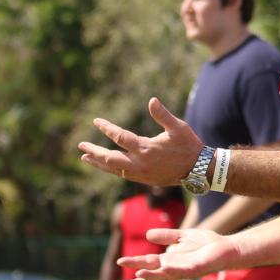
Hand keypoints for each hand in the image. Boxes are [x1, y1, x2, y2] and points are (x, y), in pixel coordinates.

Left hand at [78, 98, 203, 185]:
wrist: (199, 170)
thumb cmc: (189, 146)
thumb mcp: (178, 127)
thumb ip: (163, 115)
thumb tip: (151, 100)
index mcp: (146, 149)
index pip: (120, 137)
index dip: (106, 128)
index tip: (96, 121)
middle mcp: (140, 164)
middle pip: (110, 158)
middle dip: (94, 151)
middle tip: (80, 145)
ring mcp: (141, 174)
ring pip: (113, 169)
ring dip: (98, 163)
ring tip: (85, 157)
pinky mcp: (144, 179)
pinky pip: (122, 174)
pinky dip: (110, 169)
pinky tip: (105, 164)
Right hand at [119, 227, 234, 279]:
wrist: (227, 247)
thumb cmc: (206, 244)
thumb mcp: (183, 237)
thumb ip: (167, 237)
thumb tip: (148, 235)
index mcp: (172, 262)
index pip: (150, 266)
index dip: (136, 267)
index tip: (121, 267)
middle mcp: (177, 269)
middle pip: (155, 276)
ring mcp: (188, 270)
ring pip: (167, 275)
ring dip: (153, 276)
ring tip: (139, 276)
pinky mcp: (199, 268)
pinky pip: (185, 270)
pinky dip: (174, 270)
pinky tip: (164, 267)